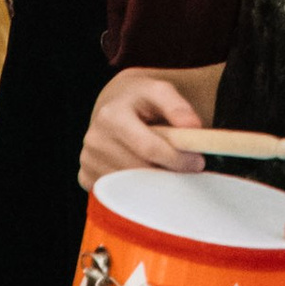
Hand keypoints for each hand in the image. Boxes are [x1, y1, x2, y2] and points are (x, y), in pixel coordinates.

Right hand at [81, 67, 208, 190]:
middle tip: (188, 172)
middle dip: (167, 174)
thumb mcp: (159, 90)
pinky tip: (147, 176)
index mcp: (111, 116)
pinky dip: (136, 191)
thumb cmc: (141, 99)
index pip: (149, 148)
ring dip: (154, 184)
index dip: (176, 159)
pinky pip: (116, 195)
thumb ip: (178, 106)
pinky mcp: (86, 176)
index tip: (198, 162)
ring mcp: (87, 160)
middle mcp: (94, 139)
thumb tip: (193, 126)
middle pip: (139, 170)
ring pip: (129, 187)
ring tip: (169, 171)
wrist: (114, 104)